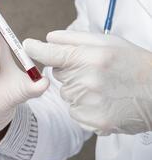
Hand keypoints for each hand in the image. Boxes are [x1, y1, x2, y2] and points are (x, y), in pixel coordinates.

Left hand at [24, 30, 151, 135]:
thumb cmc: (133, 64)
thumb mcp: (109, 43)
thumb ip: (75, 39)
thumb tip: (48, 38)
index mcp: (91, 57)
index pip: (50, 54)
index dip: (36, 49)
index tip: (27, 45)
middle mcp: (87, 80)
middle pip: (57, 74)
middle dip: (69, 71)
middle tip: (94, 71)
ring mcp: (89, 103)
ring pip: (65, 94)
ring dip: (78, 91)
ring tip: (103, 88)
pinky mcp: (93, 121)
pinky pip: (74, 112)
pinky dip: (84, 108)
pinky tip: (104, 102)